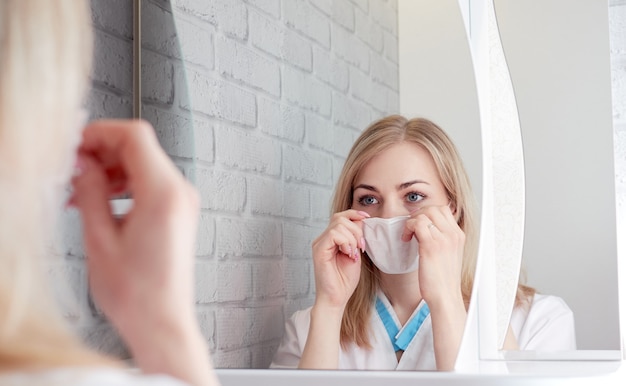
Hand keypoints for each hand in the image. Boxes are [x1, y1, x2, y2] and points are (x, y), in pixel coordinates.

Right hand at [70, 119, 216, 385]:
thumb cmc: (137, 293)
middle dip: (103, 151)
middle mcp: (181, 193)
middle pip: (141, 147)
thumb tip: (85, 164)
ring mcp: (184, 202)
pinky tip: (100, 200)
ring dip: (112, 168)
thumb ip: (91, 192)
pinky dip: (125, 184)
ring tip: (81, 189)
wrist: (162, 321)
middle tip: (73, 167)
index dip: (101, 133)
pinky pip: (152, 183)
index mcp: (164, 194)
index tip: (77, 143)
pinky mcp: (180, 213)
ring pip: (145, 164)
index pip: (135, 136)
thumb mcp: (99, 238)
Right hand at [311, 210, 369, 309]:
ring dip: (352, 238)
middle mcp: (322, 239)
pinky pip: (333, 234)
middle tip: (361, 247)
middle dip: (356, 229)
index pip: (341, 216)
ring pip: (338, 224)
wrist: (337, 298)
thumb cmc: (344, 280)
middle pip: (340, 218)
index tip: (368, 218)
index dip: (355, 214)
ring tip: (354, 253)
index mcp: (330, 239)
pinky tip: (349, 254)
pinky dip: (346, 242)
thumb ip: (356, 238)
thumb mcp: (355, 253)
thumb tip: (362, 221)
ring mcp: (319, 244)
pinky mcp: (319, 250)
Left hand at [402, 205, 464, 307]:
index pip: (444, 209)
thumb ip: (442, 239)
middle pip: (433, 208)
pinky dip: (408, 228)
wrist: (445, 296)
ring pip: (423, 214)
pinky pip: (416, 224)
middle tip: (411, 229)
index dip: (428, 213)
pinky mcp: (431, 245)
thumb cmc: (443, 279)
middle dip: (418, 215)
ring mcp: (443, 239)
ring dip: (411, 222)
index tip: (419, 225)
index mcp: (458, 235)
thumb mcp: (449, 254)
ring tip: (408, 235)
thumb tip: (428, 227)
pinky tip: (406, 239)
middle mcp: (453, 235)